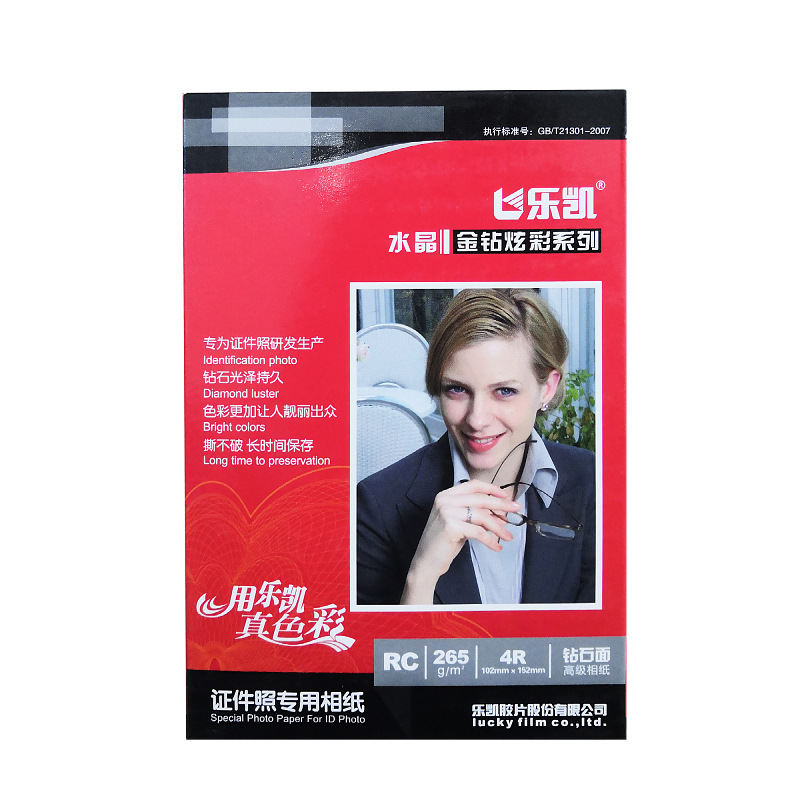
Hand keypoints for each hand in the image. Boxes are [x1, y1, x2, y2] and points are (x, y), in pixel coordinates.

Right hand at [400, 480, 520, 604]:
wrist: (426, 561)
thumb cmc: (444, 542)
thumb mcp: (459, 522)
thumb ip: (475, 513)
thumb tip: (501, 512)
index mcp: (446, 495)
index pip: (473, 485)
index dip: (491, 489)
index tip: (506, 495)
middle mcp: (445, 500)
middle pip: (480, 499)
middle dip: (501, 504)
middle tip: (516, 509)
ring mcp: (446, 512)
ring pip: (482, 516)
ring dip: (498, 527)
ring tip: (508, 536)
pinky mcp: (450, 526)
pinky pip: (478, 531)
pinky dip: (490, 540)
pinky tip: (496, 547)